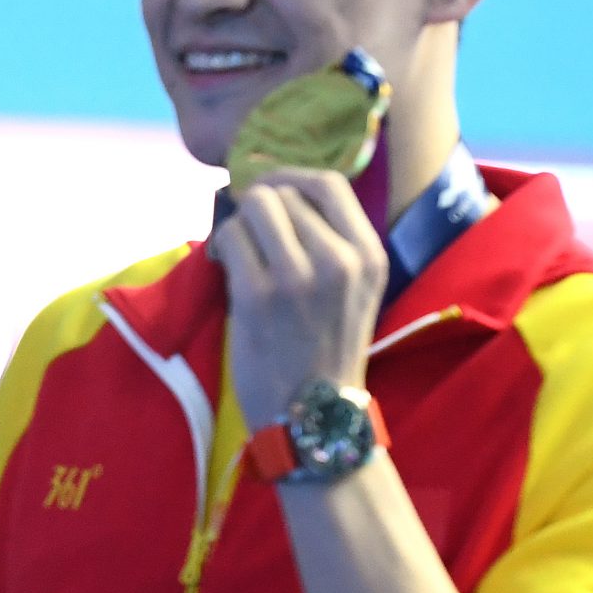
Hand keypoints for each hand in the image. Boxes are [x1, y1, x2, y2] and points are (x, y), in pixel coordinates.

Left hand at [208, 168, 386, 425]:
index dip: (290, 176)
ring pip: (256, 208)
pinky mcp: (259, 294)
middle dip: (259, 207)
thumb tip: (280, 192)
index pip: (329, 182)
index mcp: (370, 255)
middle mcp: (341, 260)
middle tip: (249, 232)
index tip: (271, 189)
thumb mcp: (354, 289)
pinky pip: (231, 238)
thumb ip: (331, 241)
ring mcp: (299, 276)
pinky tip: (225, 266)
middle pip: (285, 193)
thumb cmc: (326, 350)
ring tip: (238, 251)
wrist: (312, 415)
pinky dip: (222, 245)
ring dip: (239, 224)